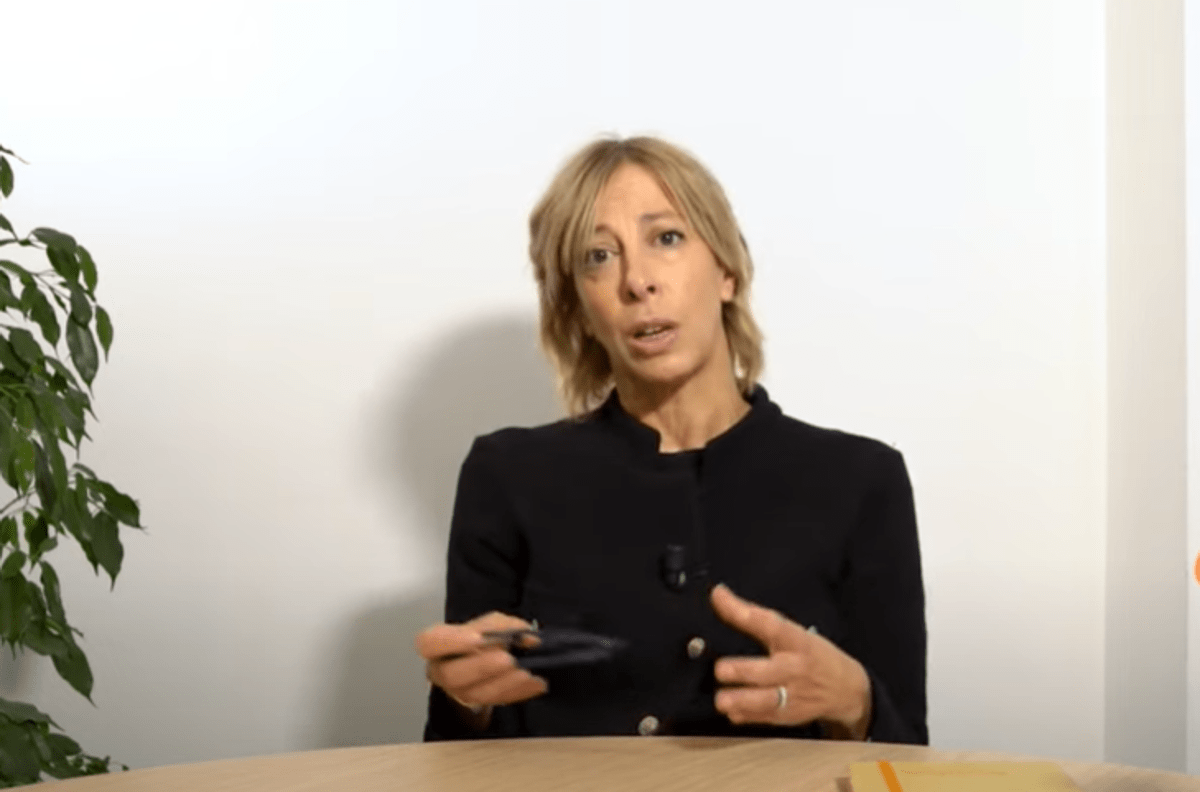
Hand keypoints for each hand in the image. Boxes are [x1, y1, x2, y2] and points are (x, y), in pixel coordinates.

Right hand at [415, 611, 548, 725]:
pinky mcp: (479, 706)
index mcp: (437, 646)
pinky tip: (537, 683)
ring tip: (526, 672)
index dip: (451, 642)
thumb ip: (504, 626)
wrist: (486, 659)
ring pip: (475, 694)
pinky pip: (497, 702)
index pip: (429, 643)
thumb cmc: (482, 637)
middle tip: (508, 658)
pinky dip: (519, 692)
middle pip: (452, 675)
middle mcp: (442, 672)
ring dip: (503, 684)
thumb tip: (526, 636)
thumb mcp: (490, 623)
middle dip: (482, 667)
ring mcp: (458, 693)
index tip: (478, 638)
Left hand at [710, 583, 871, 738]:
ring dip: (741, 700)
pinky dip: (745, 715)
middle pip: (767, 670)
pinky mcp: (789, 716)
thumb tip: (720, 596)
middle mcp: (794, 668)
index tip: (719, 598)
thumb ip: (757, 619)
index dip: (741, 611)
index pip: (769, 623)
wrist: (847, 690)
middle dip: (742, 671)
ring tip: (721, 700)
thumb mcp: (795, 632)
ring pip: (765, 700)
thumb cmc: (814, 654)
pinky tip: (732, 712)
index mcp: (796, 641)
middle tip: (721, 670)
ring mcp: (793, 695)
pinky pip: (764, 718)